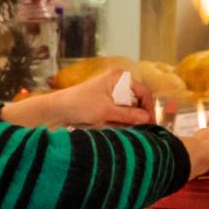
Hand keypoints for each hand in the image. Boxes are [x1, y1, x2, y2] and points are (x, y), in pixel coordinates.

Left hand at [1, 68, 153, 129]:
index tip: (151, 123)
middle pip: (137, 100)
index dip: (148, 107)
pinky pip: (120, 113)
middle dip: (139, 115)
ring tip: (130, 130)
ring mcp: (111, 94)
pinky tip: (119, 128)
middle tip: (143, 129)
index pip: (143, 92)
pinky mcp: (105, 105)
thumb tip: (147, 119)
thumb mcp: (107, 111)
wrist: (57, 111)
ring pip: (129, 109)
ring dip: (130, 120)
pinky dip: (121, 121)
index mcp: (119, 78)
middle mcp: (117, 84)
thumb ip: (129, 115)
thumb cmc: (80, 104)